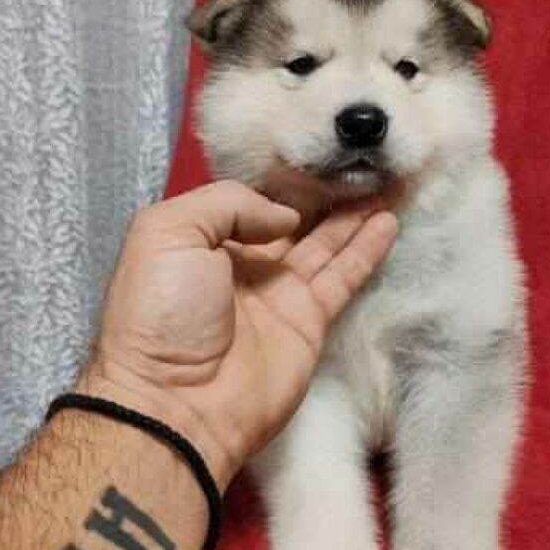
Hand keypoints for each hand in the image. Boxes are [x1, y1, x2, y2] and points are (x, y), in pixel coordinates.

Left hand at [77, 180, 397, 487]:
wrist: (176, 403)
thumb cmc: (160, 312)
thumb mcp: (167, 233)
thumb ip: (227, 205)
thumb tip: (286, 217)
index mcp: (203, 241)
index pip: (252, 199)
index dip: (285, 176)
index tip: (318, 146)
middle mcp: (244, 264)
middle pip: (295, 218)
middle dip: (326, 189)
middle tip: (365, 156)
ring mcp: (279, 294)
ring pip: (326, 242)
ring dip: (355, 212)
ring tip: (389, 176)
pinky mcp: (310, 323)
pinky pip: (343, 277)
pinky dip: (366, 249)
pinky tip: (387, 219)